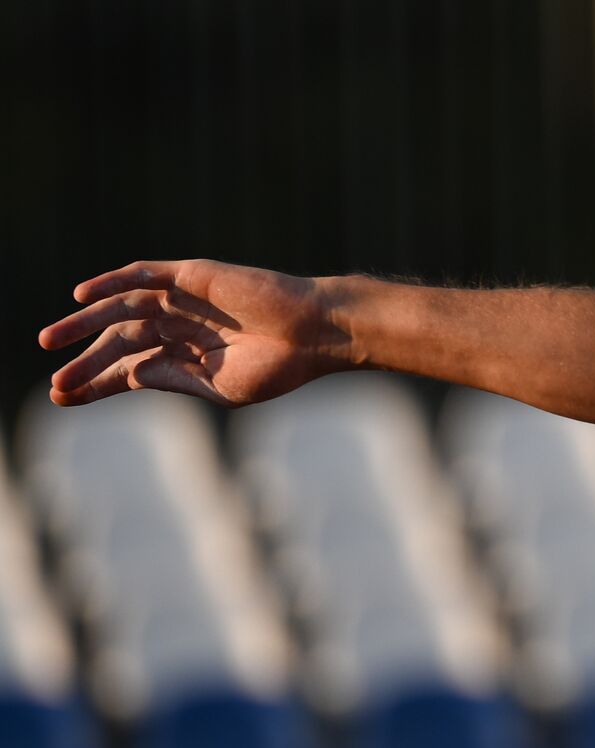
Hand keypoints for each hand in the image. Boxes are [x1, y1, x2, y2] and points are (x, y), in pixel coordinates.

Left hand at [40, 259, 345, 406]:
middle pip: (119, 340)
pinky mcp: (191, 275)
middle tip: (56, 379)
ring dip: (85, 323)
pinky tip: (83, 295)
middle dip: (85, 360)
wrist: (314, 334)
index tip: (63, 397)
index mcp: (189, 357)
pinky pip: (142, 275)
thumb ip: (173, 379)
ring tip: (52, 341)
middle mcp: (180, 326)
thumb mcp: (219, 387)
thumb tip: (128, 375)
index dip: (95, 382)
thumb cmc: (279, 367)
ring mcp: (184, 300)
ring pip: (122, 309)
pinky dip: (112, 281)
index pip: (130, 367)